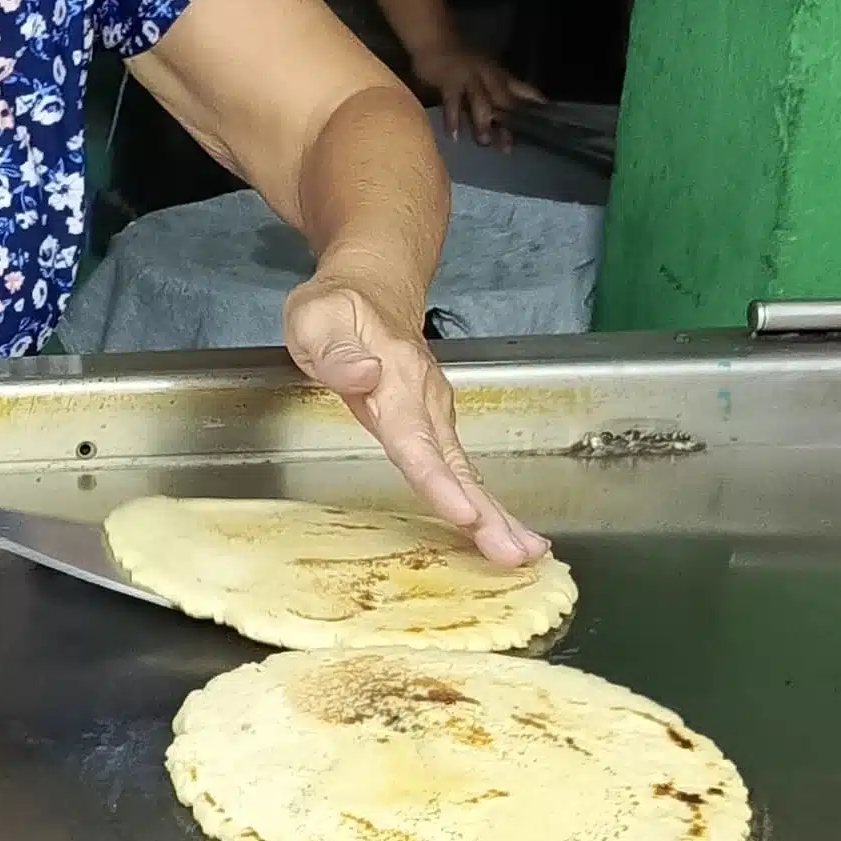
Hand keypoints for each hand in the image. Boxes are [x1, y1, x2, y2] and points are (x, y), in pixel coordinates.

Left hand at [282, 269, 550, 564]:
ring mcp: (437, 415)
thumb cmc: (336, 310)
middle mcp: (426, 401)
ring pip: (468, 472)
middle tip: (516, 554)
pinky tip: (508, 534)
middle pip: (457, 465)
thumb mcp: (317, 319)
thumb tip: (364, 374)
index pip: (415, 439)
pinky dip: (489, 505)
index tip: (464, 514)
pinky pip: (464, 472)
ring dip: (497, 515)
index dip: (439, 480)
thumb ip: (337, 350)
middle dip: (487, 513)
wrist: (372, 287)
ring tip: (524, 553)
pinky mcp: (439, 428)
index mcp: (394, 379)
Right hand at [409, 39, 543, 147]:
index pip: (523, 89)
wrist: (435, 41)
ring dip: (483, 121)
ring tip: (484, 142)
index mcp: (499, 76)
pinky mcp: (449, 80)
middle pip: (503, 100)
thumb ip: (496, 97)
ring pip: (480, 100)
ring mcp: (469, 78)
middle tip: (509, 146)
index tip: (547, 119)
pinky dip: (453, 118)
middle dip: (508, 122)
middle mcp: (488, 77)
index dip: (534, 102)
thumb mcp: (484, 77)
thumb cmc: (461, 63)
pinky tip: (454, 136)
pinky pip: (452, 101)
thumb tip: (509, 123)